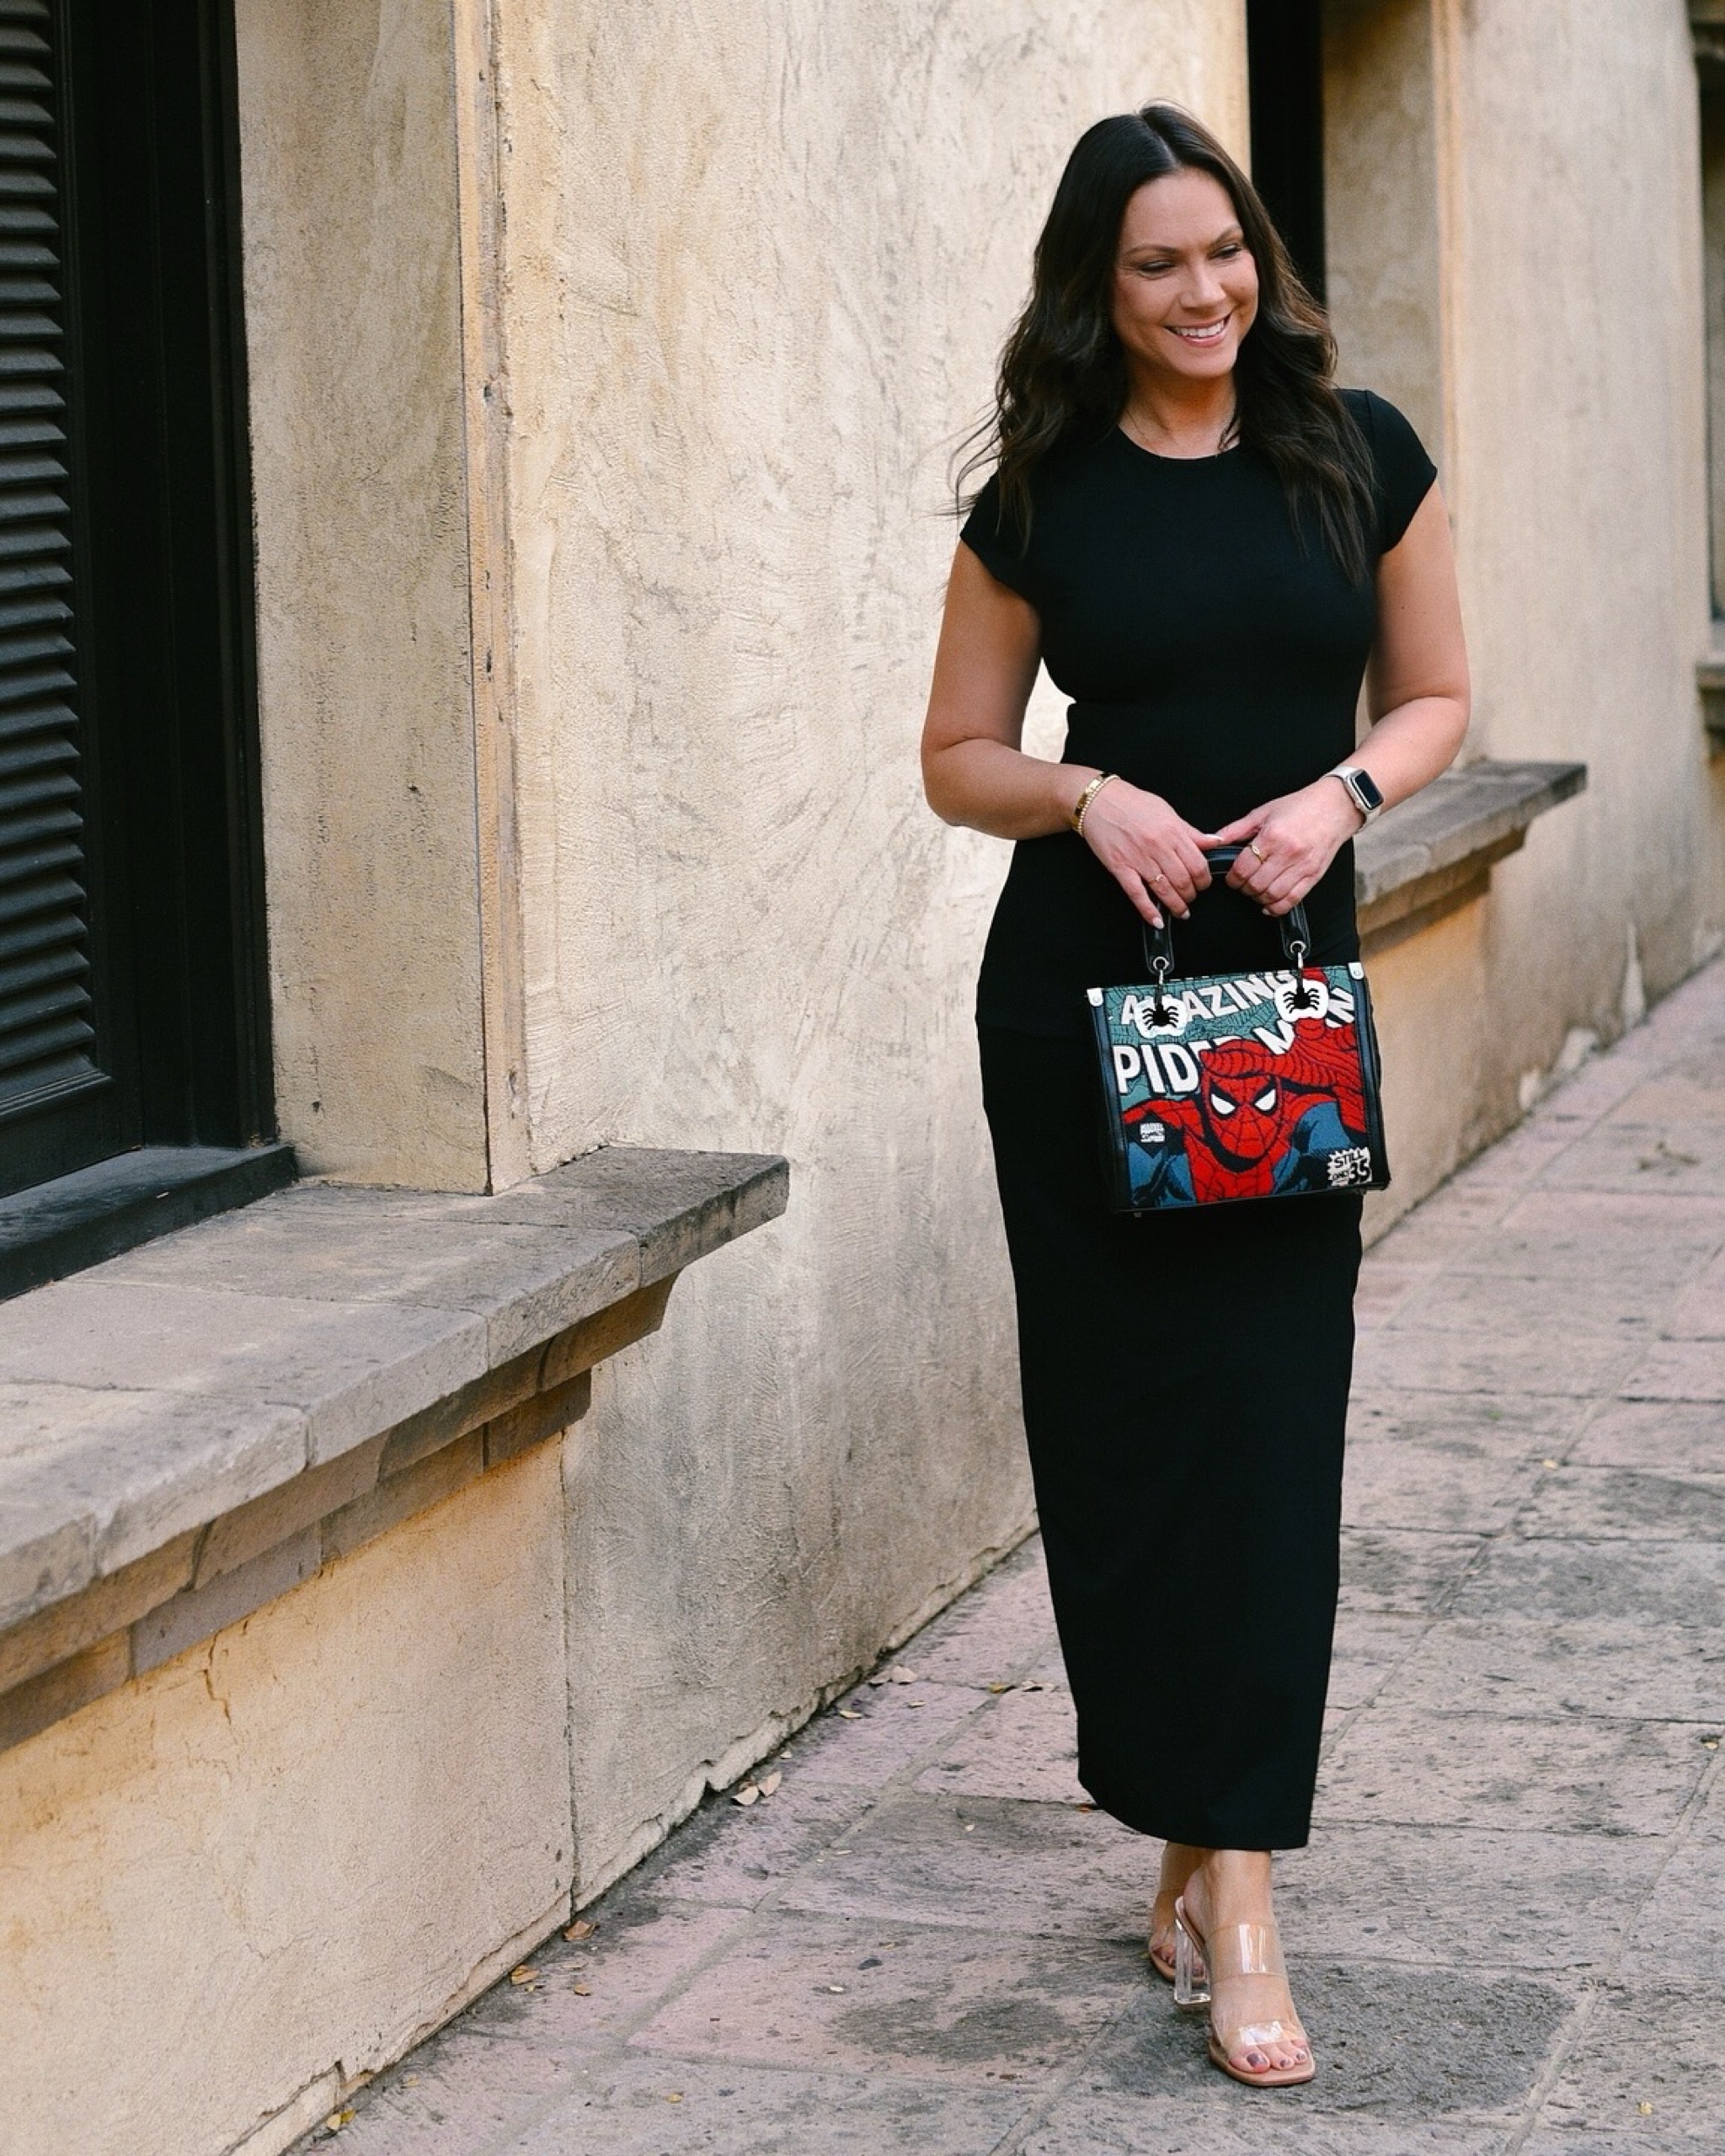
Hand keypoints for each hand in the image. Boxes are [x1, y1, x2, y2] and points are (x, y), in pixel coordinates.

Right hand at [1076, 778, 1211, 926]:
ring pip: (1164, 890)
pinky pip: (1137, 894)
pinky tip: (1156, 920)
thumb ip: (1191, 831)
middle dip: (1191, 894)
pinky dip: (1148, 910)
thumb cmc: (1132, 803)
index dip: (1204, 880)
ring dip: (1176, 905)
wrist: (1099, 801)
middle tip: (1191, 897)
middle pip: (1183, 880)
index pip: (1198, 864)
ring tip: (1181, 911)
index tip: (1203, 884)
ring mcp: (1138, 858)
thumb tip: (1215, 842)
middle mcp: (1157, 846)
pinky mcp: (1120, 867)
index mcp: (1172, 831)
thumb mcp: (1167, 811)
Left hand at [1207, 778, 1361, 916]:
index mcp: (1272, 836)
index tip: (1232, 877)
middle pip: (1255, 885)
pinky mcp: (1314, 876)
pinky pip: (1292, 900)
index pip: (1243, 868)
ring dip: (1258, 898)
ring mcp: (1302, 866)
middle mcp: (1288, 853)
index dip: (1232, 878)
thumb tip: (1214, 840)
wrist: (1335, 807)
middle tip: (1242, 884)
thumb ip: (1236, 829)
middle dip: (1243, 888)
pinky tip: (1269, 903)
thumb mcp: (1264, 812)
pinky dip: (1277, 907)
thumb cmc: (1300, 807)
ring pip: (1272, 895)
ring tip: (1256, 890)